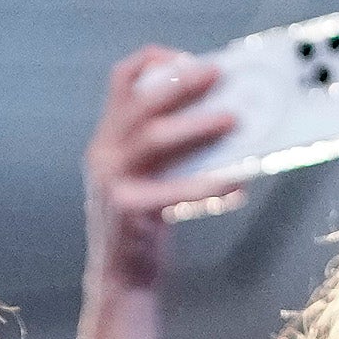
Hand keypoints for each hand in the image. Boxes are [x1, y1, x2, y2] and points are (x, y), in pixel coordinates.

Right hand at [80, 46, 240, 298]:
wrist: (121, 280)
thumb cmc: (145, 225)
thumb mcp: (151, 176)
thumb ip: (174, 148)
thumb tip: (227, 115)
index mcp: (108, 138)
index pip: (121, 80)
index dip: (155, 61)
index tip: (189, 59)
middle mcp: (102, 153)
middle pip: (139, 102)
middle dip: (180, 82)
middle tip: (217, 73)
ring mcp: (109, 181)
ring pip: (152, 137)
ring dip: (196, 124)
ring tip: (233, 119)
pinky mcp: (125, 210)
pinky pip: (172, 191)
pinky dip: (207, 186)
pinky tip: (236, 185)